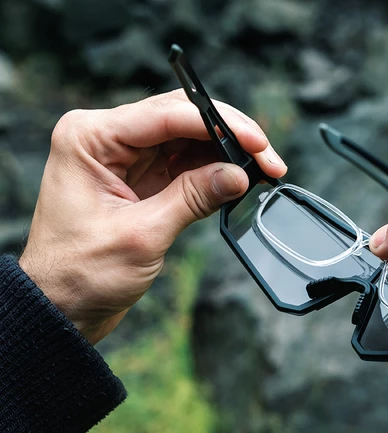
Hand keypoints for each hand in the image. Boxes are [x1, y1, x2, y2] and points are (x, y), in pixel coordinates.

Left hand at [19, 90, 286, 343]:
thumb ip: (192, 198)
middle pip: (181, 120)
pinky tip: (237, 181)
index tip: (256, 142)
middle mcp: (107, 140)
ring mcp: (124, 160)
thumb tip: (238, 176)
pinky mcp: (140, 181)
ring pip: (188, 141)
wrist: (64, 306)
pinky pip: (184, 166)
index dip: (218, 124)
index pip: (165, 115)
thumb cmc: (80, 273)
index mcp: (91, 139)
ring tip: (262, 170)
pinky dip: (212, 173)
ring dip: (226, 154)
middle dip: (229, 136)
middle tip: (267, 158)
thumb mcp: (142, 235)